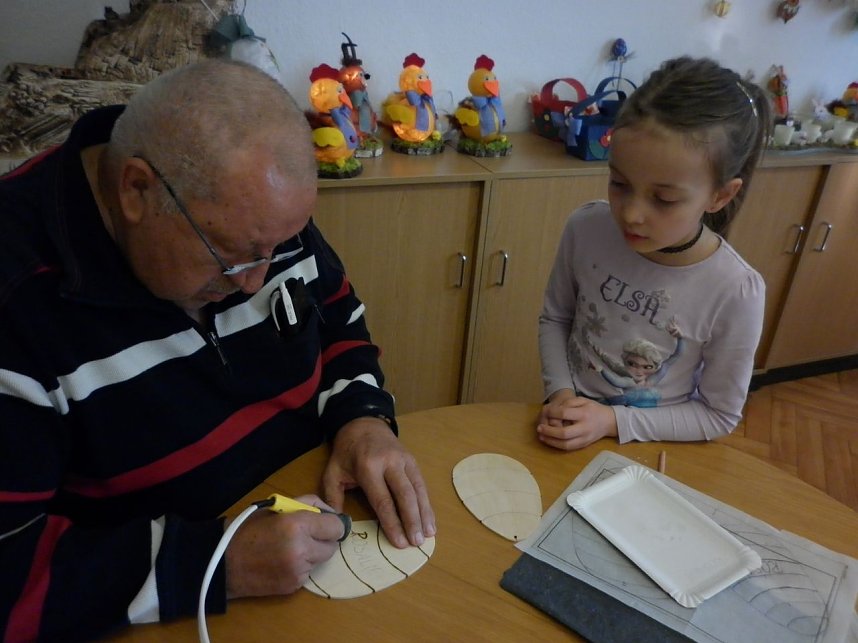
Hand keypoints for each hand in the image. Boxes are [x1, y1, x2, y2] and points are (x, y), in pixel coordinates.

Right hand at [224, 494, 344, 597]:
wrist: (223, 563)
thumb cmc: (247, 529)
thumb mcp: (277, 506)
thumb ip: (308, 504)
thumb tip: (332, 512)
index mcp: (297, 525)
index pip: (336, 527)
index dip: (333, 524)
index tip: (326, 524)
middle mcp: (301, 549)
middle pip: (332, 547)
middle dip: (323, 540)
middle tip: (307, 535)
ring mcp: (298, 571)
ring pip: (320, 561)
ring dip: (312, 554)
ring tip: (289, 548)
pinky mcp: (293, 586)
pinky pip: (308, 573)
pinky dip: (300, 567)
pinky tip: (281, 562)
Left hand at [322, 417, 435, 548]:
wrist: (363, 424)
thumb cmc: (347, 452)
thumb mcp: (332, 471)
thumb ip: (332, 497)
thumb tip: (338, 524)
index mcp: (368, 467)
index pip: (383, 500)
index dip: (392, 522)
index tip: (399, 542)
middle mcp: (390, 463)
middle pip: (405, 496)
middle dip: (412, 521)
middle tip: (416, 543)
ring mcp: (404, 460)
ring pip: (417, 490)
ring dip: (424, 514)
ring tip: (428, 535)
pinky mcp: (413, 460)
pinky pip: (422, 484)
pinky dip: (427, 503)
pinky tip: (430, 520)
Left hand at [536, 395, 617, 450]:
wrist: (610, 422)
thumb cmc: (594, 409)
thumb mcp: (583, 400)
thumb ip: (569, 403)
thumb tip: (554, 410)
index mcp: (584, 414)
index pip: (564, 414)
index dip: (552, 413)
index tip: (545, 411)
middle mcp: (584, 428)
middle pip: (564, 433)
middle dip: (549, 431)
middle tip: (539, 427)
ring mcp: (584, 439)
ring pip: (565, 444)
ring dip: (550, 441)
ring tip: (541, 436)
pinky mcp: (583, 445)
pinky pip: (568, 448)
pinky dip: (556, 445)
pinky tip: (549, 441)